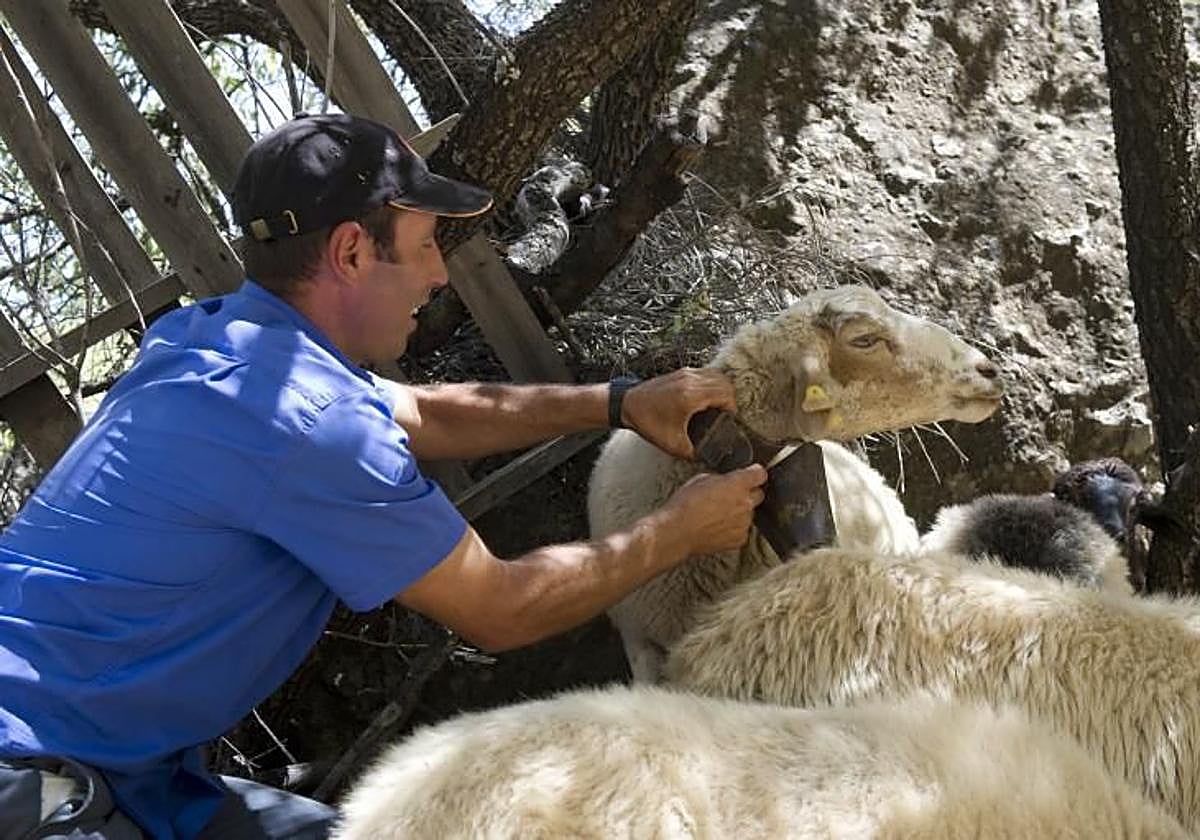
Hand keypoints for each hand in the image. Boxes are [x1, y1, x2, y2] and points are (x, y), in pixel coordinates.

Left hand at [621, 368, 736, 459]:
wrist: (626, 405)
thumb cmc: (647, 421)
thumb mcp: (672, 444)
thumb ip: (694, 452)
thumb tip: (708, 456)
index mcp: (691, 396)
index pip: (726, 395)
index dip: (731, 409)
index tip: (727, 420)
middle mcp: (690, 380)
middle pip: (725, 383)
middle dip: (729, 399)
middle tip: (724, 414)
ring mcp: (685, 373)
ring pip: (717, 375)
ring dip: (722, 389)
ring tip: (717, 406)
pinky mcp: (680, 372)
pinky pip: (706, 372)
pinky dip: (711, 383)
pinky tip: (705, 398)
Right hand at [661, 464, 766, 555]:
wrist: (677, 531)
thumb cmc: (685, 505)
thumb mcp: (701, 479)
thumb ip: (721, 479)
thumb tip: (726, 482)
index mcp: (738, 484)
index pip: (760, 474)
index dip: (755, 473)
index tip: (752, 474)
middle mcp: (745, 503)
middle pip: (758, 495)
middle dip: (748, 494)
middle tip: (730, 496)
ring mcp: (744, 523)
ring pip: (749, 514)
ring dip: (739, 512)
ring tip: (718, 514)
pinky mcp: (739, 539)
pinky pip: (742, 530)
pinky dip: (733, 528)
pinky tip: (717, 526)